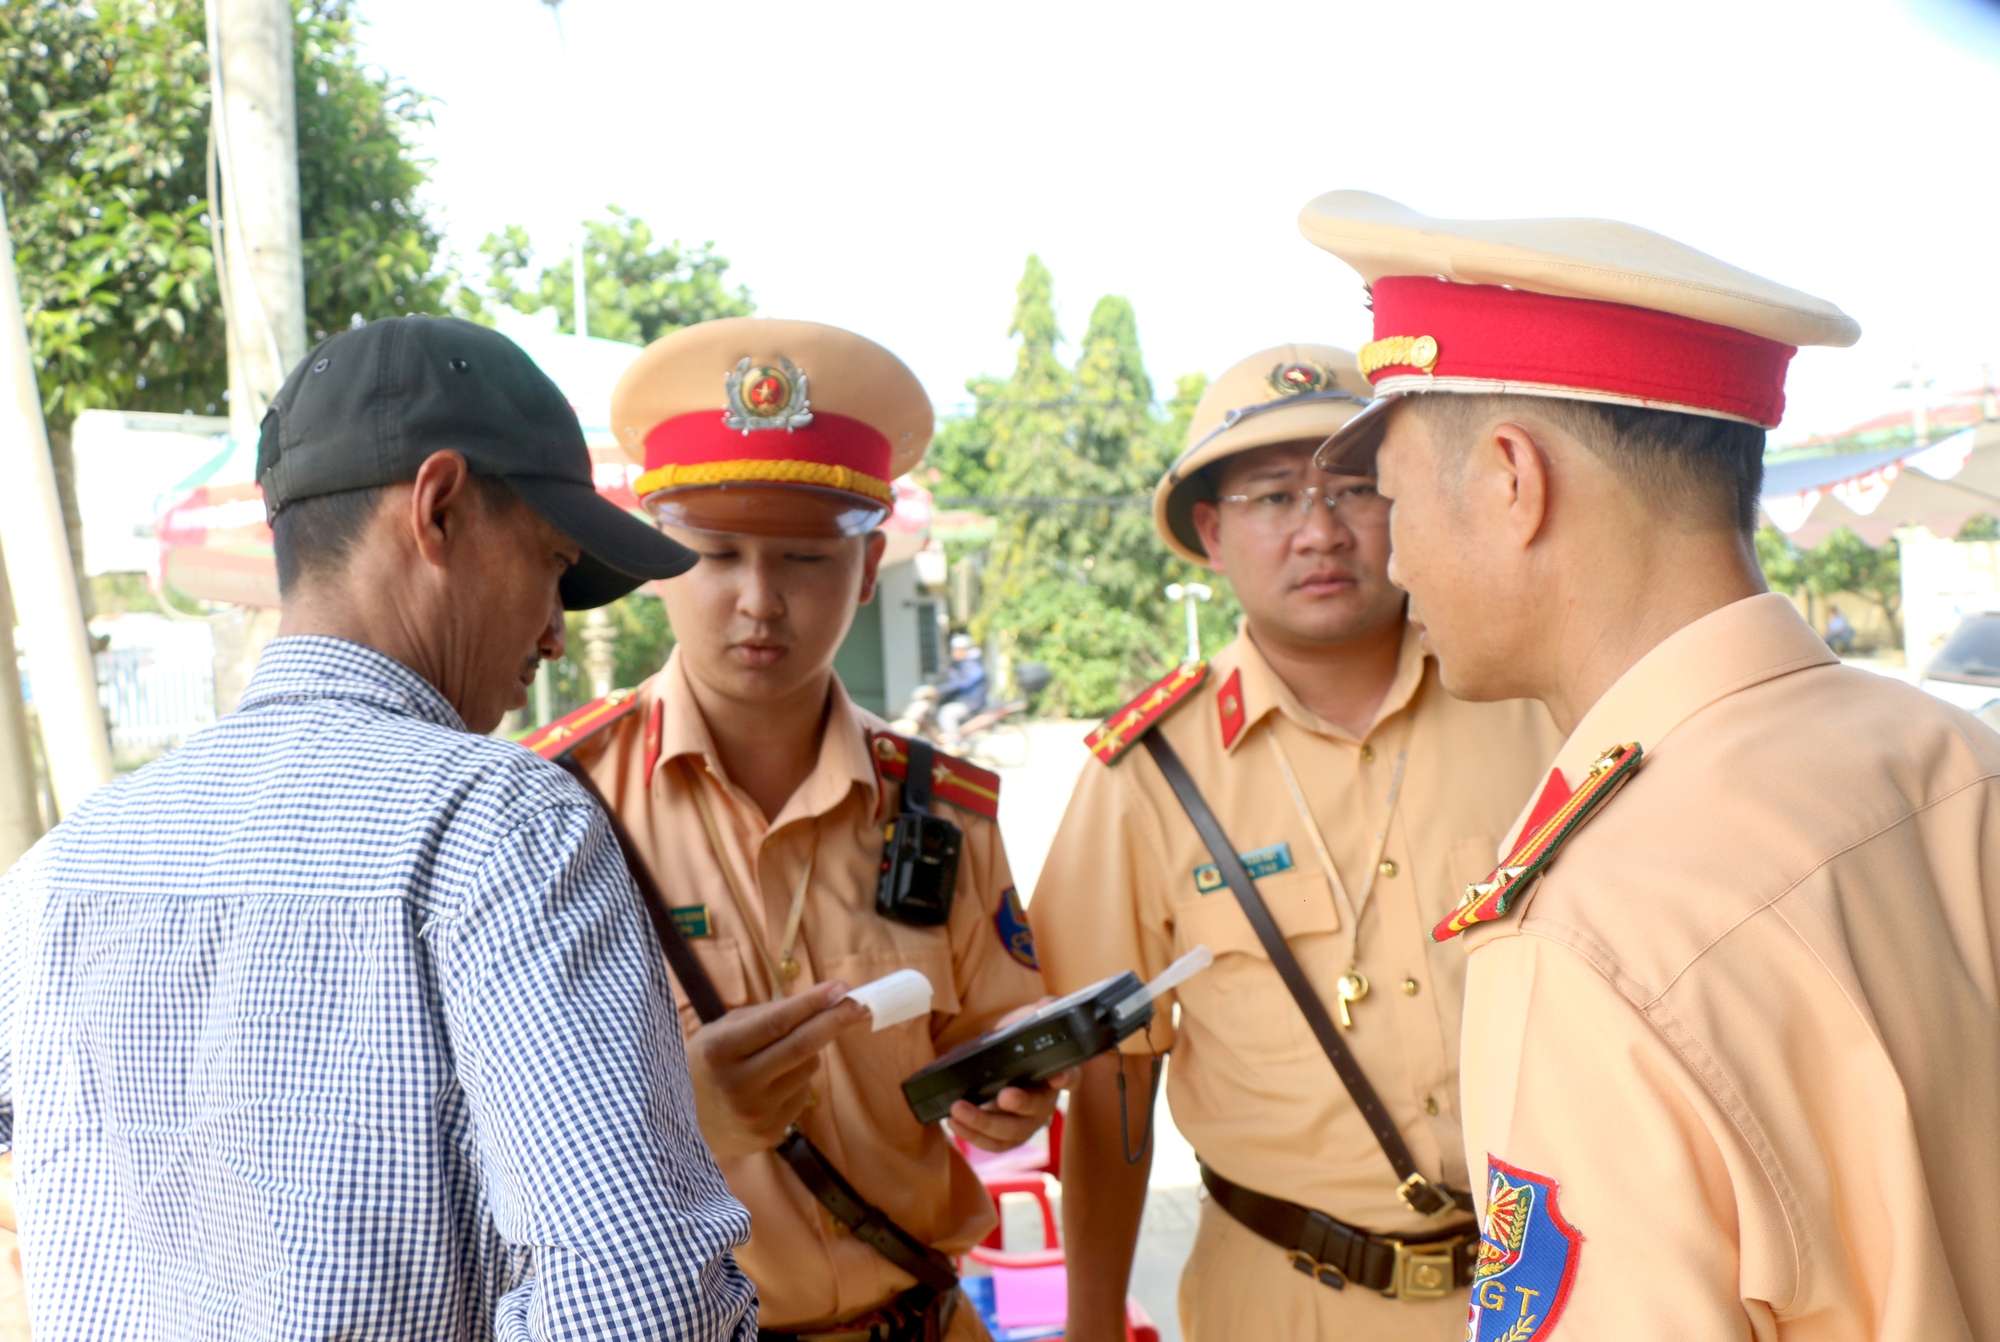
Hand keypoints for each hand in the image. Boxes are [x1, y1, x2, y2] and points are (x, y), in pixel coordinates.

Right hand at [686, 982, 867, 1158]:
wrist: (680, 1125)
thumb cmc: (705, 1065)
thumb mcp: (721, 1032)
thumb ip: (766, 1016)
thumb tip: (821, 1002)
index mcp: (719, 1051)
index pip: (777, 1023)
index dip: (812, 1003)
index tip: (841, 987)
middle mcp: (737, 1085)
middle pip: (800, 1047)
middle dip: (834, 1021)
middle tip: (859, 1003)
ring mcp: (755, 1113)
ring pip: (808, 1069)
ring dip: (810, 1051)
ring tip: (784, 1051)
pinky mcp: (769, 1134)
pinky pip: (803, 1094)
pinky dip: (799, 1079)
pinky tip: (774, 1082)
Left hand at [944, 996, 1077, 1152]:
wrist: (999, 1064)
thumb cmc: (1016, 1045)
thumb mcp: (1025, 1023)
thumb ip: (1037, 1013)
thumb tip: (1046, 1004)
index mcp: (1055, 1072)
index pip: (1070, 1076)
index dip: (1065, 1078)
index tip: (1056, 1076)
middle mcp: (1044, 1101)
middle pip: (1038, 1111)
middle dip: (1020, 1105)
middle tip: (1003, 1096)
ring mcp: (1025, 1122)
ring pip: (1013, 1133)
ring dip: (985, 1125)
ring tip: (959, 1110)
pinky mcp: (1006, 1135)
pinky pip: (994, 1144)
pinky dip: (974, 1137)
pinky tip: (955, 1123)